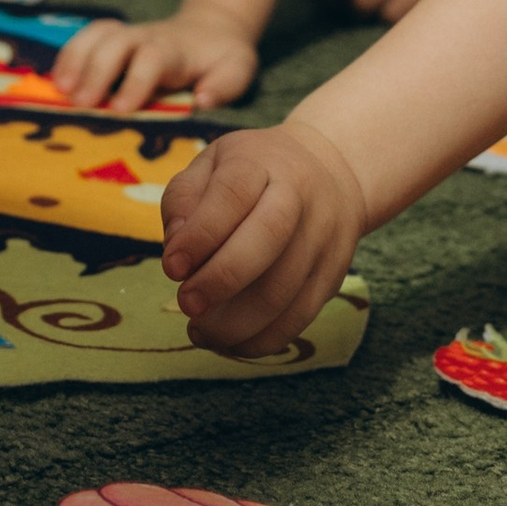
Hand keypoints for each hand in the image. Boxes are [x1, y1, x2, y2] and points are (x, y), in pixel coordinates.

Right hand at [54, 6, 259, 116]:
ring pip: (97, 35)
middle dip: (97, 70)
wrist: (211, 31)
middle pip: (117, 42)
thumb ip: (224, 84)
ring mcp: (128, 35)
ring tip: (60, 91)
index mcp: (176, 50)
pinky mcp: (113, 39)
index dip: (136, 80)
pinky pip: (86, 38)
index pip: (153, 58)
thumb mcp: (239, 70)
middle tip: (81, 102)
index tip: (121, 108)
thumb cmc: (223, 59)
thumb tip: (202, 98)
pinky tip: (56, 82)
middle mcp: (147, 37)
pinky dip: (68, 56)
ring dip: (75, 59)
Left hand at [157, 120, 366, 359]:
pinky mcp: (333, 274)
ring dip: (237, 322)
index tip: (172, 268)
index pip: (233, 193)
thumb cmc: (256, 172)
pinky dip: (262, 340)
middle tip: (187, 304)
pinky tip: (230, 343)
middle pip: (268, 236)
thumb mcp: (214, 163)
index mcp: (261, 162)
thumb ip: (184, 199)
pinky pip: (300, 316)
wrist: (334, 172)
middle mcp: (300, 195)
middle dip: (222, 278)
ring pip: (286, 287)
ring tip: (200, 332)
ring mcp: (322, 236)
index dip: (201, 234)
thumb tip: (175, 251)